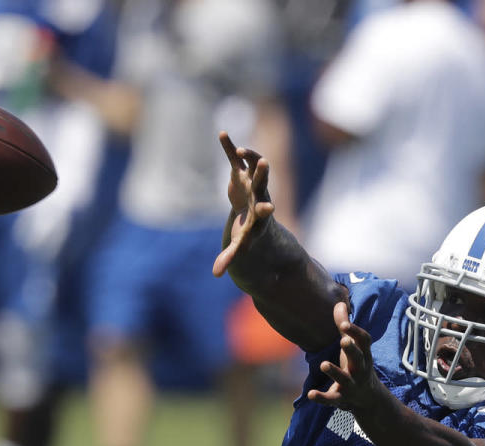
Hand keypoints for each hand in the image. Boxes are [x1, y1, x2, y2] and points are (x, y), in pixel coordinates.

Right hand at [213, 131, 274, 277]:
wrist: (251, 216)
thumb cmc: (247, 233)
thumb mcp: (240, 247)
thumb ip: (230, 258)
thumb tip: (217, 274)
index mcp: (259, 215)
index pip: (264, 213)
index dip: (265, 210)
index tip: (268, 209)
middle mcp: (259, 195)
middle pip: (263, 184)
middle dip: (262, 175)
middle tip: (264, 163)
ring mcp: (252, 182)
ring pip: (253, 166)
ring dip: (248, 156)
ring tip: (239, 149)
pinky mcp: (241, 173)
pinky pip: (235, 158)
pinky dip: (229, 147)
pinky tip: (222, 133)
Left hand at [307, 301, 378, 410]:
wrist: (368, 399)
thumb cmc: (357, 365)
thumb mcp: (353, 347)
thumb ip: (345, 327)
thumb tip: (340, 303)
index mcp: (363, 355)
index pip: (364, 341)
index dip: (356, 332)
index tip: (344, 324)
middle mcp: (360, 369)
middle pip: (359, 359)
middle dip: (352, 350)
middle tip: (343, 340)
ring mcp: (351, 385)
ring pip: (345, 379)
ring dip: (335, 372)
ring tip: (324, 364)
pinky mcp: (341, 399)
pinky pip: (331, 399)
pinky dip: (321, 397)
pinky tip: (310, 394)